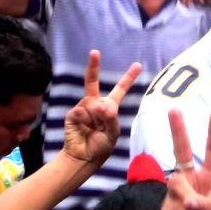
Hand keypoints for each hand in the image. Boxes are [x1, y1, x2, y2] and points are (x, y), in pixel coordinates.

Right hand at [61, 49, 142, 168]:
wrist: (83, 157)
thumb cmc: (101, 146)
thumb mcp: (112, 133)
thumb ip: (110, 118)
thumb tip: (101, 105)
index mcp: (109, 107)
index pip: (120, 89)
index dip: (128, 77)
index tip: (137, 64)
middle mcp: (96, 104)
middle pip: (93, 82)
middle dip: (93, 66)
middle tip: (94, 52)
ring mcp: (83, 108)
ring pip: (92, 103)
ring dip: (96, 117)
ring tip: (94, 129)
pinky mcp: (73, 114)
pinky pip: (81, 111)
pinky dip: (85, 120)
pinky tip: (85, 129)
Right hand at [161, 109, 210, 209]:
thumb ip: (205, 209)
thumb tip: (187, 202)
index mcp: (208, 180)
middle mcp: (191, 183)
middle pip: (181, 153)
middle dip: (178, 131)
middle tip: (173, 109)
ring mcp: (176, 196)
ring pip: (176, 186)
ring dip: (188, 200)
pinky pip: (174, 209)